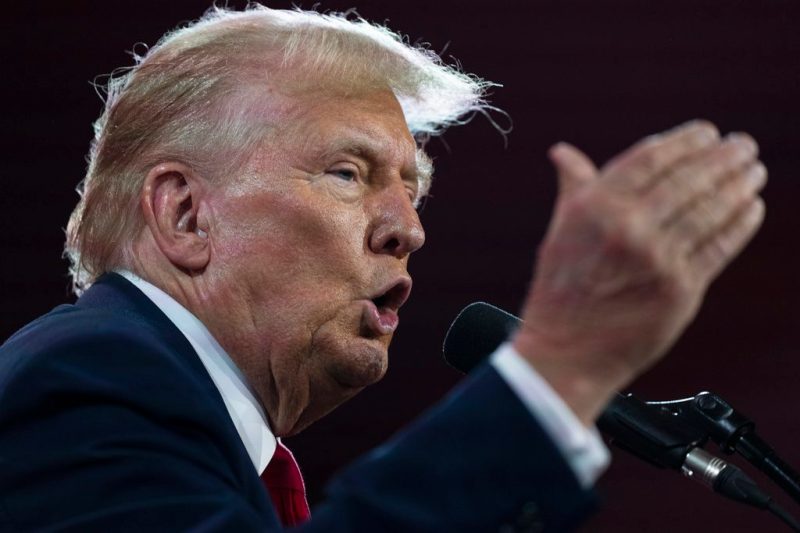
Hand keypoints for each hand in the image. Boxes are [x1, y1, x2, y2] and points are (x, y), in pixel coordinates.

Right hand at [513, 121, 765, 424]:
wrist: (566, 351)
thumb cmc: (561, 288)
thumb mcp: (560, 230)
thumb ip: (574, 187)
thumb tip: (563, 151)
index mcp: (596, 206)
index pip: (652, 157)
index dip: (686, 140)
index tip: (708, 132)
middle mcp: (628, 227)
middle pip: (689, 179)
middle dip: (723, 157)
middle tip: (744, 144)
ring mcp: (658, 259)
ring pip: (711, 210)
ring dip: (739, 185)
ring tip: (754, 170)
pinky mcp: (681, 290)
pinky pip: (720, 247)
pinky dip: (741, 224)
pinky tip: (752, 207)